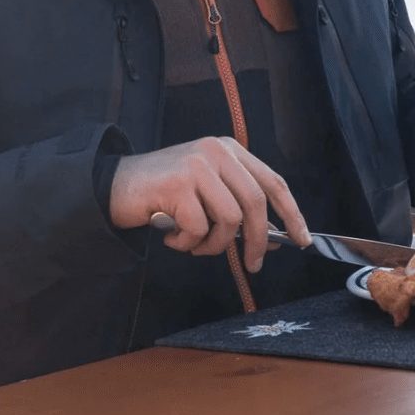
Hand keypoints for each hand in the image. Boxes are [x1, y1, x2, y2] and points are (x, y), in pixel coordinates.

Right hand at [108, 136, 310, 270]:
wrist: (112, 186)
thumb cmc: (163, 195)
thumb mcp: (207, 192)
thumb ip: (236, 206)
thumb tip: (271, 239)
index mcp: (230, 150)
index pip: (273, 181)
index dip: (291, 213)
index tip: (301, 239)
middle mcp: (217, 152)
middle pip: (254, 203)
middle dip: (257, 240)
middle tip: (253, 264)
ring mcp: (196, 165)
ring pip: (228, 219)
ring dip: (213, 245)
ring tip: (193, 244)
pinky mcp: (177, 184)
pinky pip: (197, 228)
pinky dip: (187, 243)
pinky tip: (171, 236)